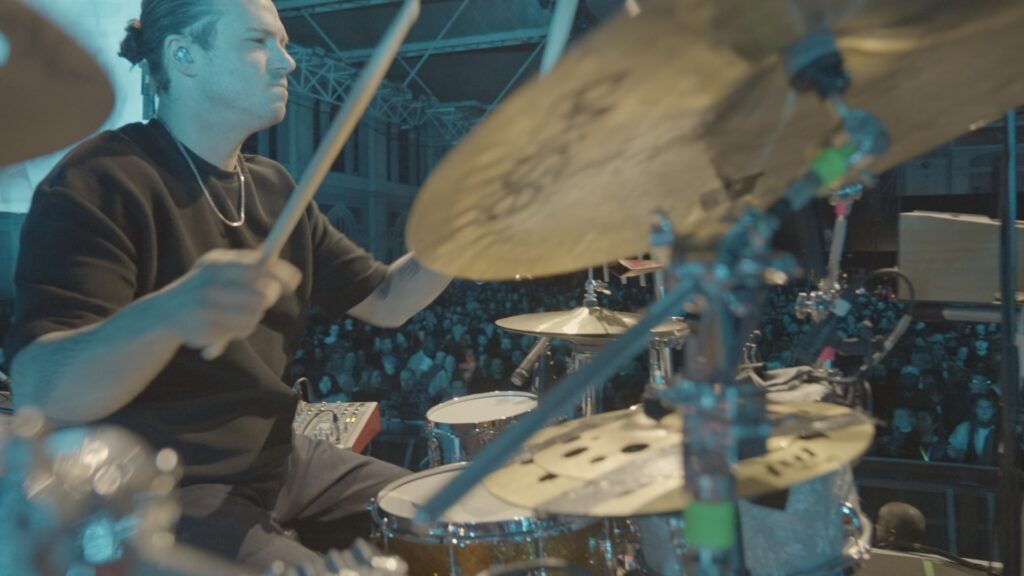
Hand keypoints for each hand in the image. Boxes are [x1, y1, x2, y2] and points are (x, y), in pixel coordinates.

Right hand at [158, 249, 300, 348]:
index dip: (280, 274)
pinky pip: (244, 328)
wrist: (163, 313)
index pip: (257, 266)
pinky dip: (245, 327)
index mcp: (215, 264)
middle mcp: (210, 284)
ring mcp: (207, 308)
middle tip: (268, 299)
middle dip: (270, 296)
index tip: (294, 281)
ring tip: (241, 312)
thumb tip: (271, 252)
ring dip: (256, 314)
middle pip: (262, 293)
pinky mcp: (207, 329)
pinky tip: (231, 323)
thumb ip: (244, 261)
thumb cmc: (200, 288)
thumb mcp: (217, 268)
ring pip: (256, 313)